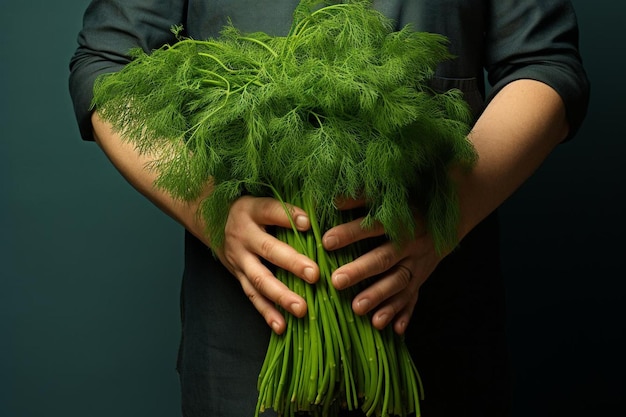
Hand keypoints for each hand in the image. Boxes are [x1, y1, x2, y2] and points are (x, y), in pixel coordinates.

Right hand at [213, 195, 319, 334]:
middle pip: (268, 250)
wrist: (211, 220)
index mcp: (251, 211)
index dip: (288, 216)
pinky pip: (252, 297)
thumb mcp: (261, 200)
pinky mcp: (238, 276)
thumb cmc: (250, 210)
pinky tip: (282, 327)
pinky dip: (267, 313)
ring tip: (302, 309)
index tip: (308, 223)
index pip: (270, 211)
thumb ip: (286, 208)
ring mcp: (239, 259)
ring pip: (260, 279)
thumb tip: (320, 214)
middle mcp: (243, 236)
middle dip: (292, 263)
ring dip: (281, 296)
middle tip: (314, 274)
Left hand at [322, 199, 445, 334]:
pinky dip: (405, 314)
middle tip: (336, 281)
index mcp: (401, 221)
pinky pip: (414, 299)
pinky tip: (394, 331)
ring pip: (398, 283)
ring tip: (357, 310)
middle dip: (360, 271)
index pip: (373, 227)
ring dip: (380, 298)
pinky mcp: (422, 279)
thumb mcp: (392, 196)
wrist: (454, 214)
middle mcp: (411, 244)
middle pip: (383, 259)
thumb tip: (333, 198)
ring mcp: (418, 265)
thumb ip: (362, 197)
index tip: (326, 241)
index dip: (351, 233)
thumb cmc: (412, 203)